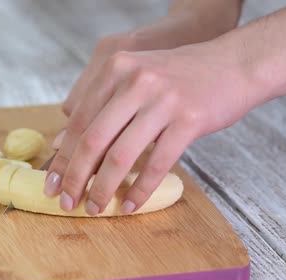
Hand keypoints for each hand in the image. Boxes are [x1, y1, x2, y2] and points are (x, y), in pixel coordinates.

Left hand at [44, 43, 256, 214]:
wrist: (233, 64)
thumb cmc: (176, 78)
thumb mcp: (133, 80)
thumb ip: (99, 108)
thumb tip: (61, 145)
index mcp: (116, 70)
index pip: (79, 122)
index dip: (62, 157)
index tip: (52, 183)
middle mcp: (135, 82)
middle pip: (93, 141)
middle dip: (76, 178)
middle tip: (67, 202)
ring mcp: (163, 101)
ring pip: (121, 156)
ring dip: (104, 189)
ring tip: (96, 208)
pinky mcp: (189, 120)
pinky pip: (157, 164)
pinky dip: (139, 190)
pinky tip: (129, 205)